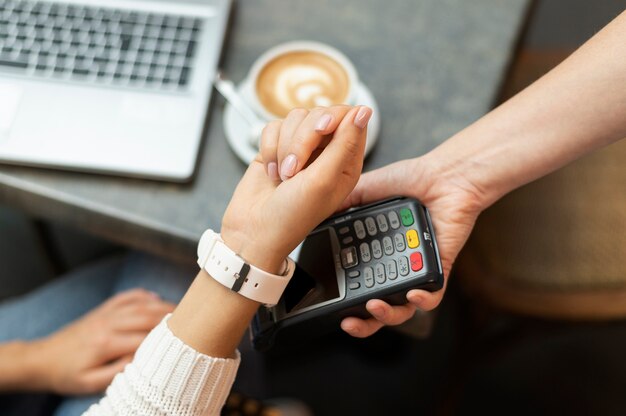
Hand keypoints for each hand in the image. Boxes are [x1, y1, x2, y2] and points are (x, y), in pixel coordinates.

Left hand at [32, 289, 174, 394]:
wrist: (41, 359)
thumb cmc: (66, 375)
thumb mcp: (90, 383)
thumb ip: (118, 372)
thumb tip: (143, 360)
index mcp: (107, 343)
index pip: (146, 337)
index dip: (168, 338)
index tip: (187, 339)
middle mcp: (109, 323)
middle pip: (148, 315)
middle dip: (172, 317)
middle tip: (194, 321)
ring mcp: (106, 313)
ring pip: (141, 304)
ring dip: (164, 305)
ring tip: (183, 309)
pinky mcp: (103, 309)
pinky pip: (128, 296)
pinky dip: (145, 295)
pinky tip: (157, 298)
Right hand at [221, 105, 371, 273]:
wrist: (255, 230)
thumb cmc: (293, 215)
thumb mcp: (324, 180)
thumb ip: (344, 143)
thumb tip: (364, 111)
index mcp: (346, 161)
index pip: (349, 117)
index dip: (333, 119)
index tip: (322, 130)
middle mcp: (326, 152)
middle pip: (319, 114)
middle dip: (303, 139)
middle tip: (295, 168)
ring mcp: (300, 148)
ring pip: (294, 118)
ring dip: (284, 147)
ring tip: (284, 175)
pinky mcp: (277, 147)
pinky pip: (272, 127)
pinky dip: (269, 149)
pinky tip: (272, 172)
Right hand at [338, 155, 485, 336]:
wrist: (443, 175)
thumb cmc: (409, 179)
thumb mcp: (363, 190)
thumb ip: (339, 204)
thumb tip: (312, 216)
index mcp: (375, 253)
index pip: (357, 285)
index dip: (345, 301)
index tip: (332, 305)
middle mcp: (394, 266)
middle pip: (378, 308)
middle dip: (363, 323)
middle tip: (349, 321)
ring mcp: (415, 270)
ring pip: (403, 309)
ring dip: (388, 316)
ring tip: (375, 307)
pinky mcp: (438, 270)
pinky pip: (432, 296)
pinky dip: (422, 301)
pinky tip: (412, 294)